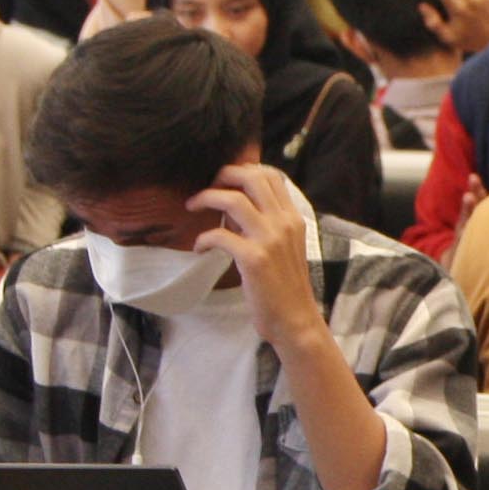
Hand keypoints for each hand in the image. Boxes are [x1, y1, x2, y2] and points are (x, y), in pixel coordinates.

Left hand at [193, 163, 325, 350]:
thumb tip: (233, 209)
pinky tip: (198, 248)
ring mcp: (270, 240)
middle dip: (223, 175)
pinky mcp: (254, 259)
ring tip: (192, 206)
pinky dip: (202, 239)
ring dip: (206, 198)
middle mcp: (284, 223)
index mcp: (293, 218)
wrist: (295, 320)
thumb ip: (265, 224)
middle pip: (252, 177)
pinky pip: (219, 235)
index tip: (226, 180)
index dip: (244, 169)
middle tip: (206, 187)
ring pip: (232, 199)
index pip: (271, 175)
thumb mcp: (284, 247)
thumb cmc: (286, 287)